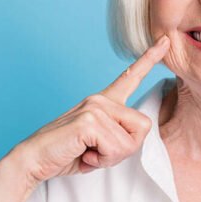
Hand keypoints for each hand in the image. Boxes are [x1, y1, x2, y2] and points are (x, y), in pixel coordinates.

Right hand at [12, 35, 170, 187]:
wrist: (34, 159)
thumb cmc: (67, 152)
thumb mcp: (100, 144)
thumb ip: (118, 135)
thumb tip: (134, 137)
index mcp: (103, 101)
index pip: (130, 76)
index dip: (150, 59)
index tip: (166, 41)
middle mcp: (100, 99)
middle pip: (143, 127)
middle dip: (125, 149)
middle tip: (98, 153)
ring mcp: (95, 107)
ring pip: (130, 141)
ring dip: (111, 157)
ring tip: (88, 153)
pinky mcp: (89, 120)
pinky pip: (116, 148)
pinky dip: (102, 160)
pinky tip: (83, 154)